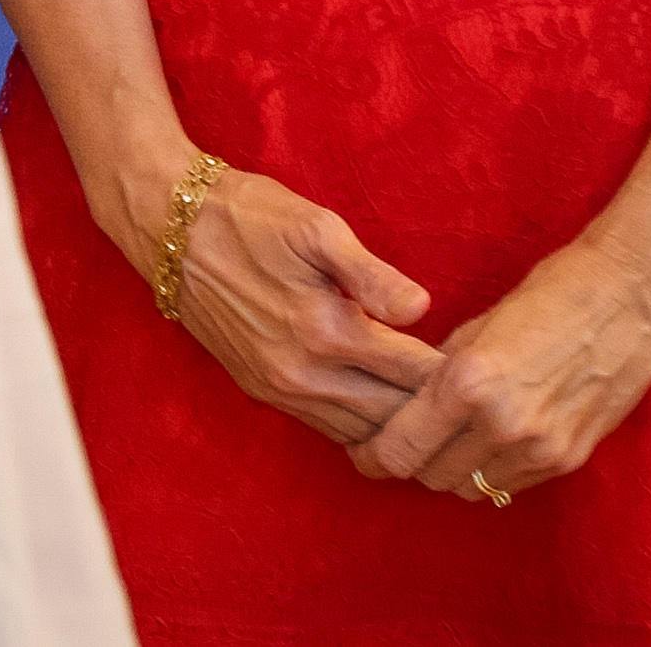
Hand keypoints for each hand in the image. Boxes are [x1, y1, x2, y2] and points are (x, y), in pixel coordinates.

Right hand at [145, 162, 445, 445]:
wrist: (166, 225)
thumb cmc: (247, 214)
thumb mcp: (315, 226)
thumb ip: (372, 273)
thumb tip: (421, 309)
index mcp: (327, 332)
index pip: (418, 375)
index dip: (458, 374)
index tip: (485, 363)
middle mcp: (304, 375)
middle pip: (396, 417)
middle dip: (437, 410)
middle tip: (472, 394)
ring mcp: (279, 389)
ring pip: (362, 436)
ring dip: (399, 425)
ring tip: (435, 407)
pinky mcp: (260, 390)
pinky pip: (327, 429)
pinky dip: (362, 426)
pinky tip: (382, 406)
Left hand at [348, 234, 650, 502]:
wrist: (630, 296)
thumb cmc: (547, 296)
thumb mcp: (474, 326)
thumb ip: (438, 372)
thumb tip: (405, 405)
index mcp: (469, 383)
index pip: (400, 450)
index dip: (373, 457)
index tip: (363, 450)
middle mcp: (504, 425)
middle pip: (431, 476)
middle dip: (410, 463)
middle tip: (401, 442)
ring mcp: (542, 448)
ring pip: (471, 488)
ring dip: (451, 470)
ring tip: (443, 441)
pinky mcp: (571, 458)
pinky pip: (512, 484)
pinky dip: (490, 471)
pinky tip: (485, 441)